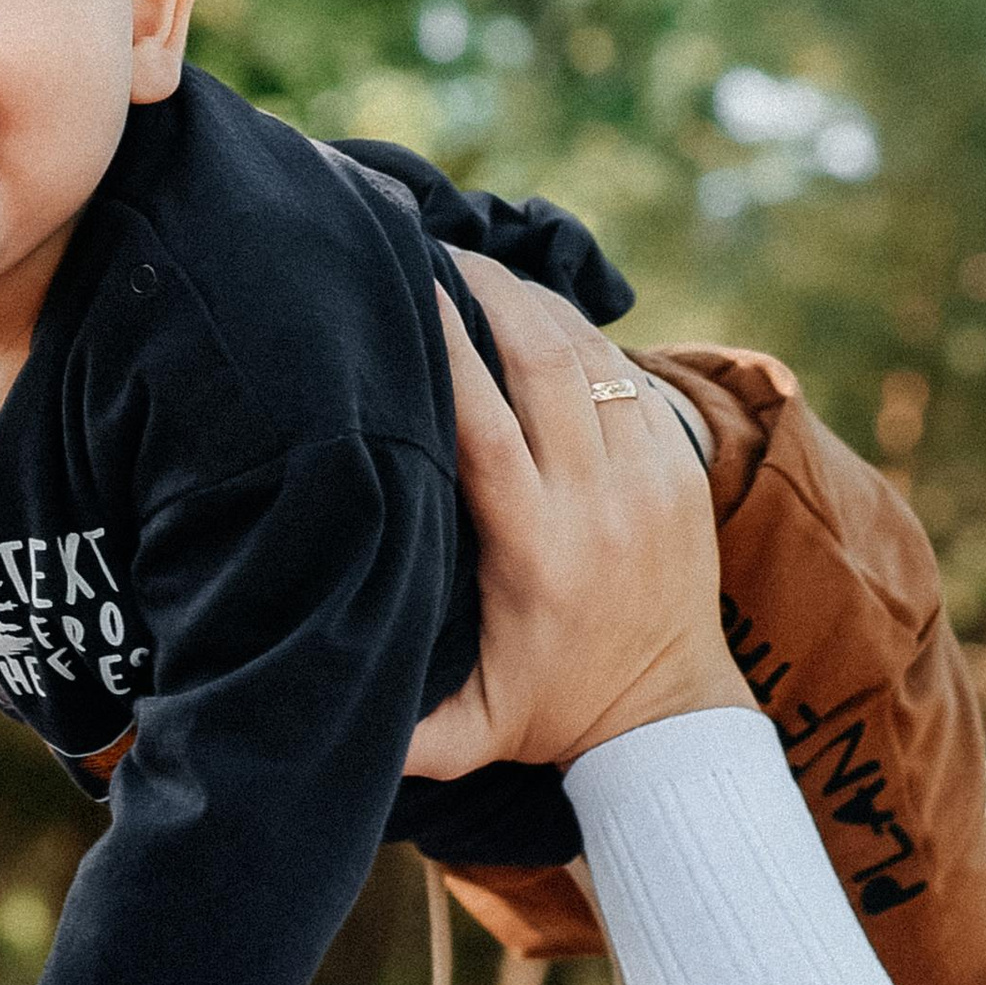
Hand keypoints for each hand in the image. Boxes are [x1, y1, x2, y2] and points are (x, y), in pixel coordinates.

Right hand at [403, 255, 746, 779]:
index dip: (446, 349)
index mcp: (536, 550)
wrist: (670, 719)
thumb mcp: (469, 732)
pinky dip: (580, 333)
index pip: (486, 425)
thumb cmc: (550, 716)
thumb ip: (398, 733)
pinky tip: (535, 312)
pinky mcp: (681, 464)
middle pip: (544, 362)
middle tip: (440, 251)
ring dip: (534, 302)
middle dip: (491, 294)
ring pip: (591, 354)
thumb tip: (304, 715)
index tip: (408, 291)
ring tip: (480, 270)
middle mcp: (598, 502)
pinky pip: (628, 372)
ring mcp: (649, 476)